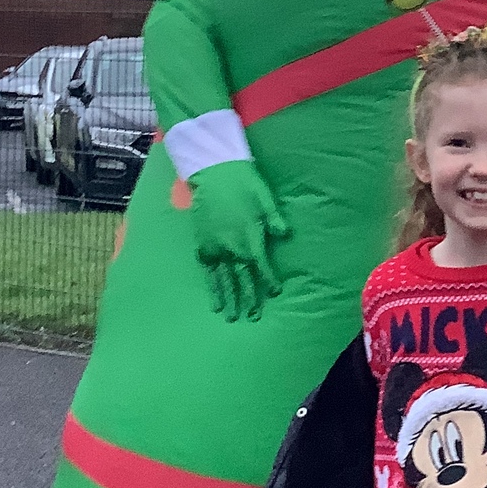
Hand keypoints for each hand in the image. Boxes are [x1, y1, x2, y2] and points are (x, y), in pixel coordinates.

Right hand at [189, 162, 289, 321]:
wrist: (213, 171)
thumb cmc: (244, 182)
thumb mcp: (265, 197)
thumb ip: (275, 219)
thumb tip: (285, 236)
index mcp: (250, 236)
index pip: (261, 265)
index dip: (268, 280)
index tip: (276, 292)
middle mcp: (232, 246)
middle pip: (242, 277)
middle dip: (248, 297)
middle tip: (252, 316)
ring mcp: (215, 246)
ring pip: (222, 277)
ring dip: (227, 297)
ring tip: (229, 316)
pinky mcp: (202, 243)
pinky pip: (207, 268)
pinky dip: (210, 283)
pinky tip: (213, 296)